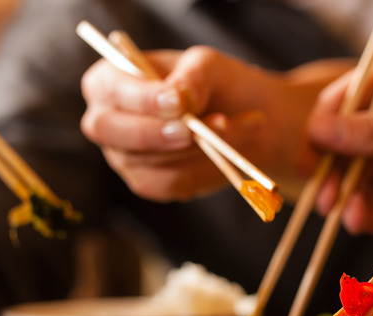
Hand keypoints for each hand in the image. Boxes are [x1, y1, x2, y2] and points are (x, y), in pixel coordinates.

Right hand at [81, 46, 334, 200]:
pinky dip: (204, 177)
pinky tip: (230, 161)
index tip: (178, 103)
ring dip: (196, 155)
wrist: (267, 125)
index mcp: (116, 80)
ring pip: (145, 168)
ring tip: (241, 130)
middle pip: (110, 135)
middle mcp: (114, 120)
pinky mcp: (157, 186)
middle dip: (159, 136)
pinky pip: (170, 189)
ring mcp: (131, 158)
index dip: (137, 99)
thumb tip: (174, 99)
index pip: (105, 89)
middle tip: (199, 131)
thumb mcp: (218, 69)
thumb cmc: (236, 86)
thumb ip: (195, 77)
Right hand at [307, 51, 372, 233]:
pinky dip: (368, 209)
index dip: (319, 134)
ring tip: (356, 220)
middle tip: (327, 204)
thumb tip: (319, 130)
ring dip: (350, 199)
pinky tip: (370, 221)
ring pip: (352, 173)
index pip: (338, 103)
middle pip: (339, 143)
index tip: (310, 166)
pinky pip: (370, 192)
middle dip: (334, 176)